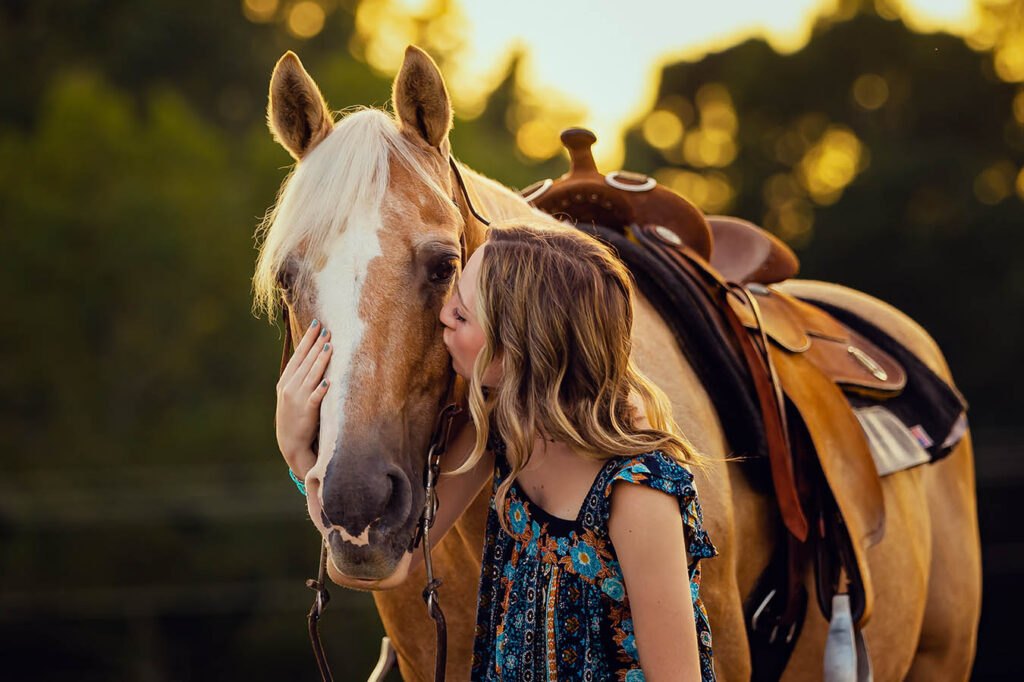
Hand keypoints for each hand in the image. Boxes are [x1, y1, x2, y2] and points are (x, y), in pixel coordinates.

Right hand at [276, 319, 331, 476]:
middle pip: (305, 362)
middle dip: (316, 344)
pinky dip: (321, 389)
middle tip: (326, 329)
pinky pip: (315, 397)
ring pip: (311, 375)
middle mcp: (290, 387)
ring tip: (330, 345)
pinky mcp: (307, 411)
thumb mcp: (291, 394)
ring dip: (320, 360)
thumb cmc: (295, 415)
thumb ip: (299, 377)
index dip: (307, 339)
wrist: (291, 442)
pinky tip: (327, 380)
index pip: (298, 356)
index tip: (316, 325)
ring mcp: (298, 399)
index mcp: (285, 381)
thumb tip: (312, 356)